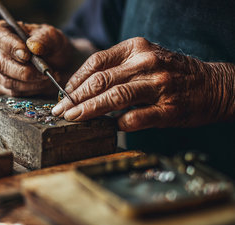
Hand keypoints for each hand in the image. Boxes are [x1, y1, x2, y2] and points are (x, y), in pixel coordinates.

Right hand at [0, 20, 73, 95]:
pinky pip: (13, 93)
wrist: (59, 64)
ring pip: (7, 81)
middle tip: (43, 71)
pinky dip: (31, 90)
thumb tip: (33, 46)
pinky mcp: (2, 87)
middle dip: (24, 70)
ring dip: (30, 82)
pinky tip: (42, 83)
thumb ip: (43, 38)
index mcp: (2, 31)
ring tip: (47, 77)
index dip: (11, 47)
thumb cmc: (51, 46)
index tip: (27, 55)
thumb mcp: (53, 36)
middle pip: (0, 63)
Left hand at [52, 37, 234, 130]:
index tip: (64, 94)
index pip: (96, 62)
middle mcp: (147, 63)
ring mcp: (158, 86)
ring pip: (114, 97)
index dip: (75, 79)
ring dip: (89, 110)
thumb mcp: (144, 59)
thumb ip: (116, 69)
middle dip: (76, 98)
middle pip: (101, 80)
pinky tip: (110, 126)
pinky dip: (119, 123)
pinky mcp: (169, 108)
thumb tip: (81, 90)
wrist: (213, 84)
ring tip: (73, 119)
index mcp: (136, 48)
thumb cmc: (170, 73)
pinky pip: (136, 117)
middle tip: (61, 110)